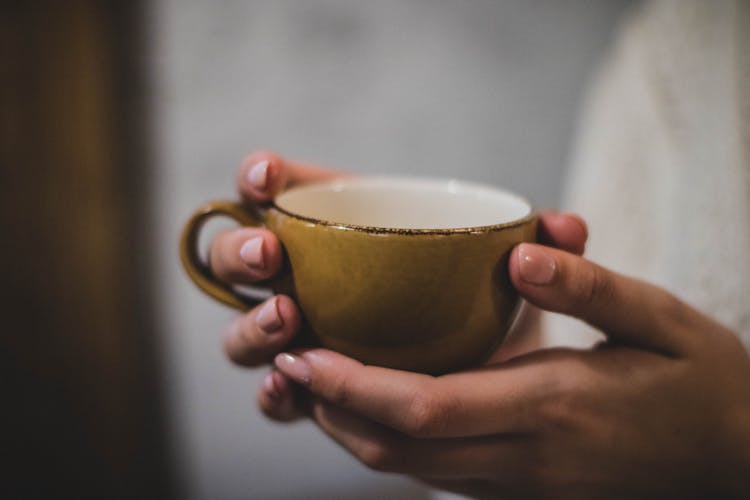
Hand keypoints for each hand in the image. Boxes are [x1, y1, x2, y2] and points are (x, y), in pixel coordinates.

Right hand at [211, 150, 587, 419]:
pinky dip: (274, 392)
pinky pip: (277, 391)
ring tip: (288, 320)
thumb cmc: (480, 296)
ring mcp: (300, 334)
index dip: (261, 177)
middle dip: (242, 251)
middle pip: (240, 256)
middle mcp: (305, 276)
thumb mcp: (508, 267)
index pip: (282, 188)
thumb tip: (566, 228)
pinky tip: (288, 391)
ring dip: (253, 324)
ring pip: (245, 329)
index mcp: (339, 225)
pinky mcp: (311, 387)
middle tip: (273, 254)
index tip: (269, 177)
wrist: (482, 361)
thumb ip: (541, 244)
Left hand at [270, 244, 749, 498]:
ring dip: (351, 431)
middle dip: (331, 410)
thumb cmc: (703, 383)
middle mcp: (525, 456)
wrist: (738, 461)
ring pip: (410, 470)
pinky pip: (436, 474)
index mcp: (553, 405)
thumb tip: (518, 252)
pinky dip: (390, 444)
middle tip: (286, 363)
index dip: (352, 386)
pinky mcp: (524, 489)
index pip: (426, 406)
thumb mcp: (662, 320)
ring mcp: (522, 483)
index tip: (302, 353)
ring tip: (311, 384)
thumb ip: (590, 286)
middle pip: (398, 449)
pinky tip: (372, 409)